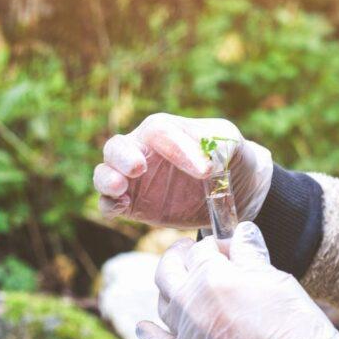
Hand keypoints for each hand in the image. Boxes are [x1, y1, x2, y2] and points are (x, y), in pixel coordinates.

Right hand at [94, 114, 272, 228]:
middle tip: (139, 167)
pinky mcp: (132, 204)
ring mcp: (134, 179)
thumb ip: (220, 144)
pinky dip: (109, 204)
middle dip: (122, 156)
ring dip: (107, 178)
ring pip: (105, 172)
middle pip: (117, 146)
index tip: (206, 171)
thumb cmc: (229, 157)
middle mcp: (143, 151)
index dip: (177, 148)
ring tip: (120, 187)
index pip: (160, 132)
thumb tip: (206, 161)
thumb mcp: (232, 143)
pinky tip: (121, 207)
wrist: (234, 191)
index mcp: (166, 131)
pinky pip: (109, 203)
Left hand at [136, 222, 338, 338]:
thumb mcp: (275, 279)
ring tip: (183, 280)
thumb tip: (242, 230)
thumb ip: (250, 254)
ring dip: (170, 285)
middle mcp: (192, 302)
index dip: (217, 242)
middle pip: (169, 269)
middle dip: (180, 255)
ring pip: (162, 301)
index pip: (202, 248)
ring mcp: (187, 332)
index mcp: (213, 277)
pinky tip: (143, 326)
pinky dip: (149, 332)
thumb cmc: (294, 324)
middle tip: (194, 251)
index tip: (231, 246)